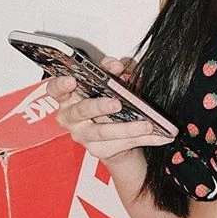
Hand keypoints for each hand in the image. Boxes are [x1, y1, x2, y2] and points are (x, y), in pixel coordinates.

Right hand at [48, 56, 172, 162]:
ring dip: (128, 128)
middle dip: (99, 106)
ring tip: (147, 125)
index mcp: (68, 96)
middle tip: (116, 103)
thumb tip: (121, 66)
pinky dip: (145, 139)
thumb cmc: (105, 101)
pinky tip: (161, 135)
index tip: (72, 80)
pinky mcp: (99, 150)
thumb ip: (113, 70)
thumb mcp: (110, 82)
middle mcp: (71, 117)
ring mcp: (83, 136)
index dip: (60, 85)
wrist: (113, 135)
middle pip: (81, 111)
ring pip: (103, 132)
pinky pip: (123, 144)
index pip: (55, 89)